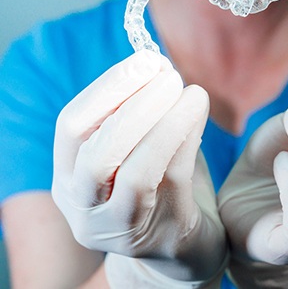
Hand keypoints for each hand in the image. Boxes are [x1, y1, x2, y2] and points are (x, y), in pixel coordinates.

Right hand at [52, 50, 226, 286]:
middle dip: (133, 105)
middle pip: (95, 154)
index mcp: (69, 178)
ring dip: (164, 122)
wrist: (180, 245)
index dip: (107, 89)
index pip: (71, 127)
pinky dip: (186, 138)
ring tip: (191, 91)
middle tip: (168, 74)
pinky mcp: (159, 235)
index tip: (145, 60)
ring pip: (134, 172)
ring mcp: (119, 227)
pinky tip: (199, 113)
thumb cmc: (158, 186)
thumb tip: (158, 64)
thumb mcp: (137, 148)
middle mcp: (84, 207)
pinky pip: (172, 180)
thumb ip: (140, 112)